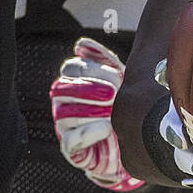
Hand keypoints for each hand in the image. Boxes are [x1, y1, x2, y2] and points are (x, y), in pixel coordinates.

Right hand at [50, 38, 142, 191]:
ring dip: (90, 111)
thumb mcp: (118, 80)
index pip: (71, 69)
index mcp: (72, 82)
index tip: (117, 77)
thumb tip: (81, 44)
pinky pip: (70, 141)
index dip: (92, 70)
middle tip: (113, 93)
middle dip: (89, 89)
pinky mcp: (69, 148)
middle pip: (63, 89)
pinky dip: (88, 133)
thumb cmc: (121, 105)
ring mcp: (63, 125)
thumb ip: (104, 59)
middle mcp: (63, 102)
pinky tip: (106, 128)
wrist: (129, 140)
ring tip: (112, 113)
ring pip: (65, 114)